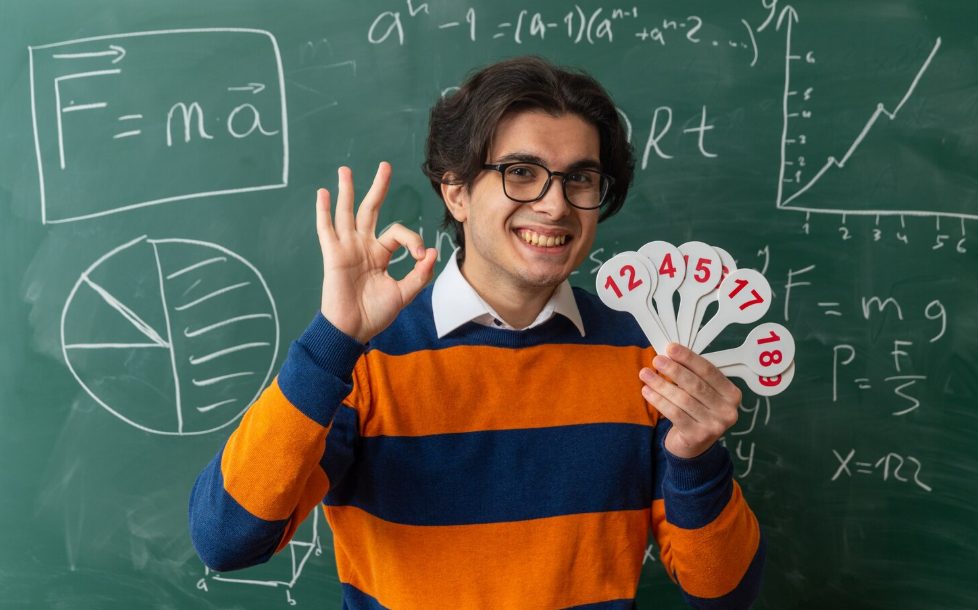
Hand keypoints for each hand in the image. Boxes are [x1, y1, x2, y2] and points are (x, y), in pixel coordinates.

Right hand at [316, 162, 436, 343]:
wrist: (353, 330)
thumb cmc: (375, 314)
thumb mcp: (404, 294)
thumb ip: (419, 274)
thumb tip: (432, 252)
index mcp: (380, 254)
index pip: (398, 233)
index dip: (413, 241)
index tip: (421, 259)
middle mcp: (363, 246)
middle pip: (371, 210)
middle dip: (378, 188)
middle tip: (385, 166)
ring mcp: (347, 248)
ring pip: (346, 213)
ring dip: (346, 191)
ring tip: (344, 170)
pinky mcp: (333, 255)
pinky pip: (327, 230)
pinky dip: (323, 212)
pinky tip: (322, 193)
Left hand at [639, 343, 742, 458]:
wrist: (694, 448)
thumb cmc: (696, 412)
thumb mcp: (702, 394)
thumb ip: (693, 375)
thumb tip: (670, 353)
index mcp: (732, 394)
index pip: (709, 371)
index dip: (689, 358)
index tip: (671, 348)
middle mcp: (727, 411)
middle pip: (696, 385)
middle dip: (674, 370)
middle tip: (657, 359)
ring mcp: (714, 425)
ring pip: (683, 399)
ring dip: (661, 384)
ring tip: (645, 374)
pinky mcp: (698, 436)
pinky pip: (674, 414)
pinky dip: (658, 400)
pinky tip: (646, 391)